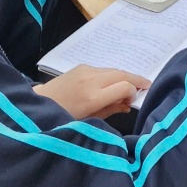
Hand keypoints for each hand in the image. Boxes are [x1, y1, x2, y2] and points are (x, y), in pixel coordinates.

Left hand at [33, 65, 150, 119]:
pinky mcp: (82, 66)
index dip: (133, 92)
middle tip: (147, 86)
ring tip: (132, 85)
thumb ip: (112, 109)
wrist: (40, 103)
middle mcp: (92, 79)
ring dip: (125, 76)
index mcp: (94, 96)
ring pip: (114, 70)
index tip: (133, 101)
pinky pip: (103, 69)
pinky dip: (112, 75)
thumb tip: (128, 103)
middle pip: (122, 74)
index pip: (125, 87)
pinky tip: (113, 83)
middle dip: (136, 79)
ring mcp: (86, 70)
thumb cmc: (64, 117)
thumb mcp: (90, 119)